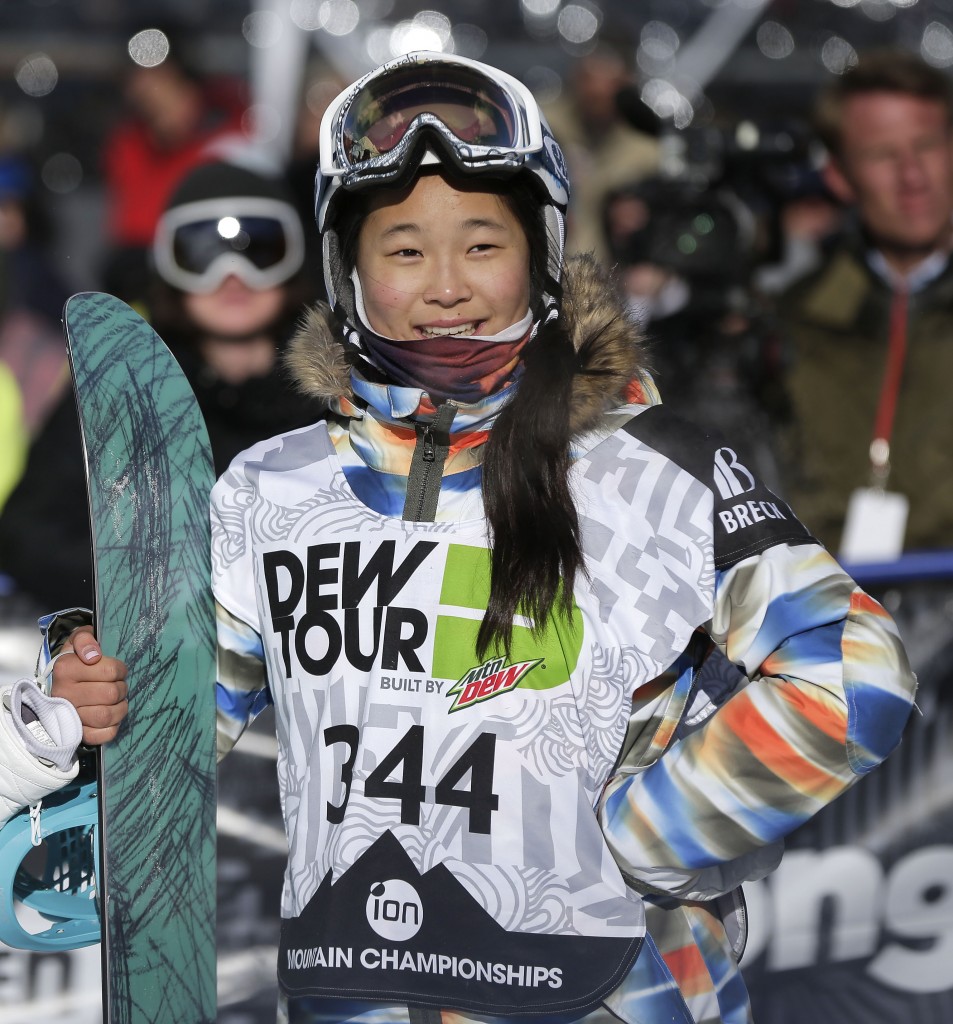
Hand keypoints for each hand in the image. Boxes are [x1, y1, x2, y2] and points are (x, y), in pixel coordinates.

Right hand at [51, 629, 128, 745]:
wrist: (59, 685)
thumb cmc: (75, 661)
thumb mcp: (78, 641)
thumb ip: (85, 638)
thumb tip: (93, 655)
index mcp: (65, 669)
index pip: (110, 671)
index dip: (120, 669)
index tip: (116, 670)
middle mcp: (64, 693)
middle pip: (111, 693)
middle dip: (121, 688)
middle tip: (117, 685)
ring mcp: (68, 715)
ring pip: (107, 715)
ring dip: (120, 708)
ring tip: (117, 701)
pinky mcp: (76, 734)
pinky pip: (102, 735)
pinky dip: (113, 727)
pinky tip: (111, 717)